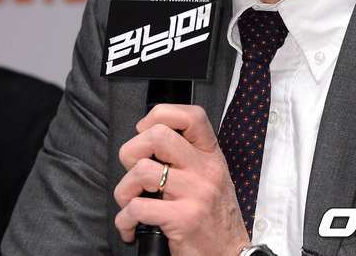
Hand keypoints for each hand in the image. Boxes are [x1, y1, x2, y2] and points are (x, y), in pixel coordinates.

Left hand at [114, 103, 249, 255]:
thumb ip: (190, 159)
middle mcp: (205, 170)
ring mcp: (195, 193)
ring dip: (124, 190)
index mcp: (211, 156)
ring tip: (129, 202)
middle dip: (132, 151)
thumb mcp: (212, 179)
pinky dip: (125, 220)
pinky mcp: (184, 220)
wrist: (231, 255)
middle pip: (158, 135)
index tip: (145, 130)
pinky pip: (138, 208)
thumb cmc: (217, 220)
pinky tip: (132, 227)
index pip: (191, 116)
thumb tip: (151, 143)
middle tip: (133, 171)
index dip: (161, 114)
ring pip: (142, 170)